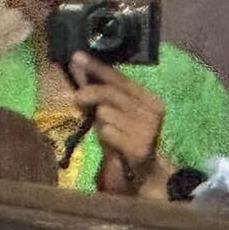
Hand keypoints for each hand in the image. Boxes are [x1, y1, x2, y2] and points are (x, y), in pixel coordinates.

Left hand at [68, 53, 172, 197]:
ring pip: (106, 113)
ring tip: (107, 130)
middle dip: (90, 93)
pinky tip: (112, 143)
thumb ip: (102, 95)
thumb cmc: (126, 138)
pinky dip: (104, 136)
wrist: (145, 172)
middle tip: (76, 98)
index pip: (120, 78)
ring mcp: (147, 128)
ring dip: (99, 122)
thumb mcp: (116, 114)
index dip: (97, 68)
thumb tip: (80, 70)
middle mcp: (152, 110)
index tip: (77, 56)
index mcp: (149, 99)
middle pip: (111, 93)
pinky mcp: (139, 145)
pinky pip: (108, 132)